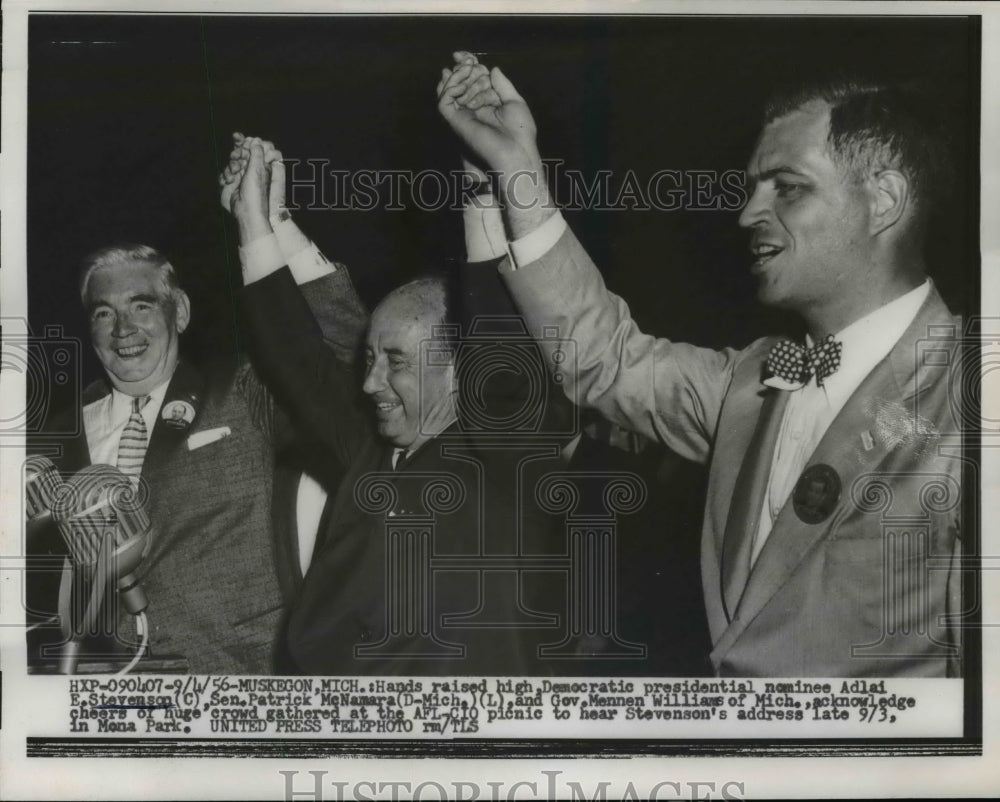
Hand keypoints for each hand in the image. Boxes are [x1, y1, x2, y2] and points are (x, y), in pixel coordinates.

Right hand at [219, 132, 285, 215]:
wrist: (245, 211)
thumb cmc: (255, 193)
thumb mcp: (257, 169)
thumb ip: (256, 153)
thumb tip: (255, 140)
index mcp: (260, 165)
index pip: (252, 148)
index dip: (245, 142)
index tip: (238, 137)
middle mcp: (250, 169)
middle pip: (239, 153)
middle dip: (236, 155)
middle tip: (237, 160)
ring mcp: (240, 176)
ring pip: (230, 163)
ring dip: (230, 168)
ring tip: (234, 177)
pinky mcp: (231, 183)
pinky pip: (224, 174)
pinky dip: (225, 177)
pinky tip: (229, 182)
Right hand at [437, 51, 538, 176]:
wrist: (517, 153)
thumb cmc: (520, 132)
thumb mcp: (515, 102)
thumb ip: (502, 85)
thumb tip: (492, 68)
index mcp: (487, 105)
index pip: (472, 82)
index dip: (468, 67)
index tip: (467, 55)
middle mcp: (473, 110)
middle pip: (461, 84)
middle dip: (463, 69)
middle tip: (468, 61)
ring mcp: (463, 116)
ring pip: (449, 91)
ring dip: (457, 75)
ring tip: (466, 67)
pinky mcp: (455, 122)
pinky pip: (444, 102)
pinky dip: (450, 88)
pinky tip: (462, 80)